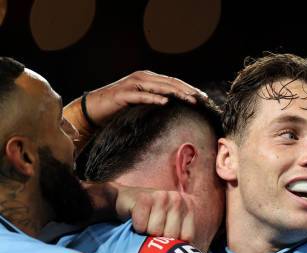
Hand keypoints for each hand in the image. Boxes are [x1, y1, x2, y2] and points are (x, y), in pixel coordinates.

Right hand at [83, 70, 206, 125]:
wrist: (93, 110)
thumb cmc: (119, 109)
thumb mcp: (142, 104)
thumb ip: (157, 101)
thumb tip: (176, 110)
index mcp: (148, 79)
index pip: (173, 82)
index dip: (189, 89)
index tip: (204, 98)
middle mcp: (142, 78)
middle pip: (170, 83)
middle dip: (187, 90)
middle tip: (202, 99)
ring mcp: (132, 84)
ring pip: (159, 87)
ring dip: (176, 93)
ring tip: (190, 100)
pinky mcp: (123, 94)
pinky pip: (141, 95)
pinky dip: (154, 98)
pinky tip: (165, 102)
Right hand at [114, 185, 196, 243]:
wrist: (128, 200)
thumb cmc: (152, 218)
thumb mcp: (170, 227)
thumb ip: (180, 238)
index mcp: (188, 207)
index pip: (187, 236)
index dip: (174, 242)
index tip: (166, 237)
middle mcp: (177, 199)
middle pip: (171, 235)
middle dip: (159, 238)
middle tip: (153, 229)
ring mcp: (161, 196)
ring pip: (155, 230)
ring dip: (146, 232)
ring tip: (146, 223)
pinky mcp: (143, 198)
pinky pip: (141, 225)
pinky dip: (137, 227)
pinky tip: (137, 219)